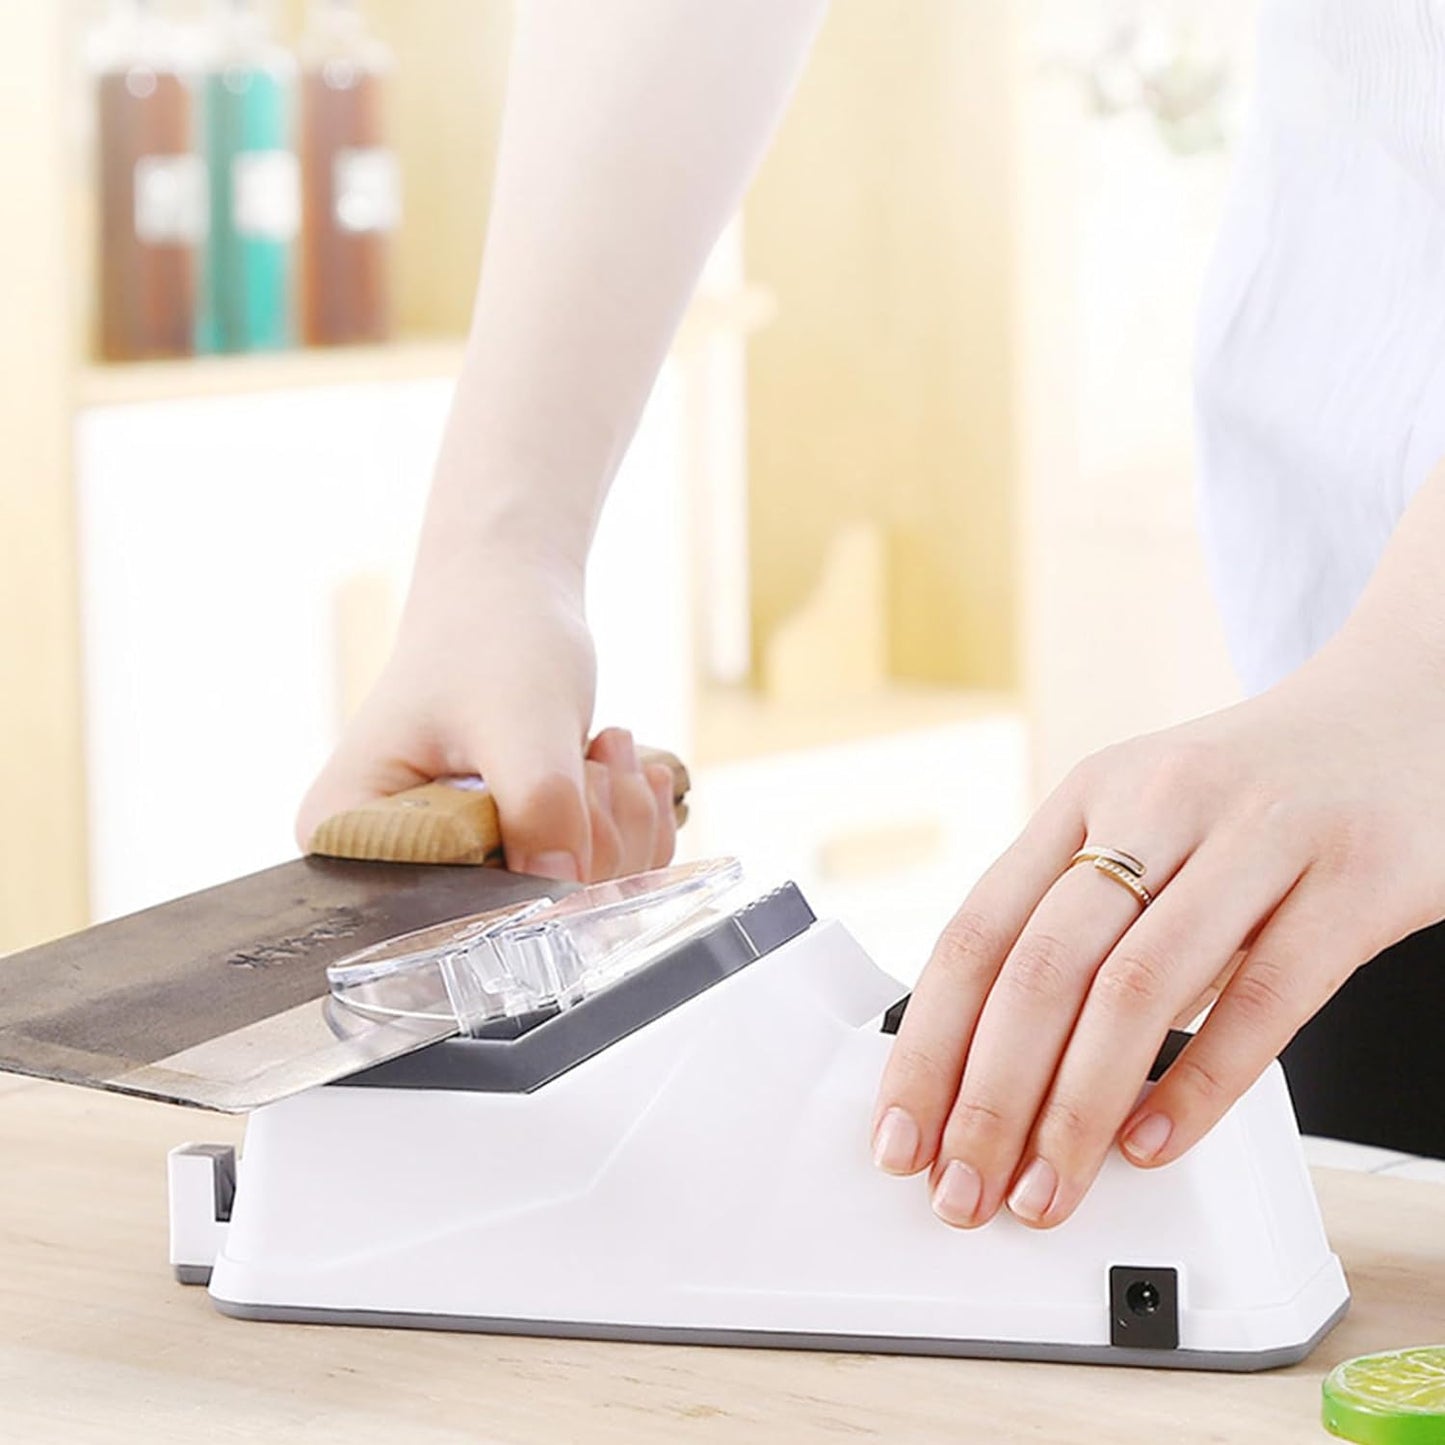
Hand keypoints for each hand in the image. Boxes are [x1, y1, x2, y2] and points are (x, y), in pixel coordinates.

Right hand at [295, 549, 676, 882]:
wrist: (510, 598)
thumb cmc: (491, 637)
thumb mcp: (519, 720)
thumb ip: (538, 806)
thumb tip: (567, 897)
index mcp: (346, 837)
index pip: (446, 912)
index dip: (531, 871)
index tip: (575, 790)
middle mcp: (388, 868)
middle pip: (511, 914)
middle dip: (588, 839)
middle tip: (598, 759)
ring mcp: (454, 868)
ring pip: (566, 901)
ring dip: (617, 826)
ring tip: (605, 751)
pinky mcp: (507, 859)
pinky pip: (591, 881)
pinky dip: (625, 828)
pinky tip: (618, 770)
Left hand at [870, 627, 1444, 1228]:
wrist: (1407, 713)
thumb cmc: (1260, 792)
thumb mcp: (1148, 823)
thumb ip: (1086, 919)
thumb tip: (1003, 1063)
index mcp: (1088, 794)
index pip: (978, 931)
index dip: (928, 1043)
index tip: (902, 1130)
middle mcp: (1158, 804)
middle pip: (1040, 968)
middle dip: (988, 1098)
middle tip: (965, 1187)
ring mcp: (1257, 837)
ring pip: (1136, 988)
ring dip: (1077, 1110)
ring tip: (1048, 1189)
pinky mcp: (1351, 881)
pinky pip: (1262, 999)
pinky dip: (1199, 1084)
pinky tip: (1154, 1141)